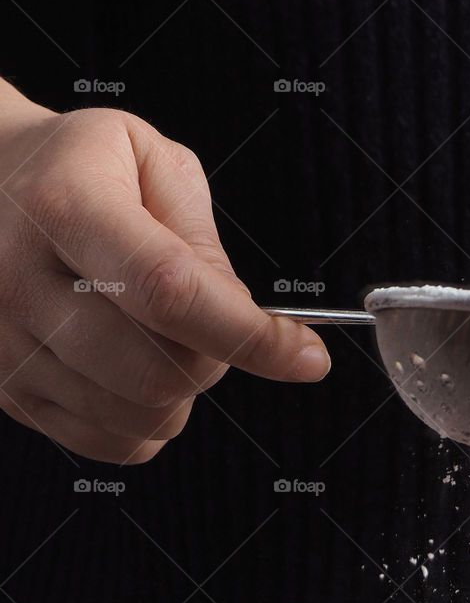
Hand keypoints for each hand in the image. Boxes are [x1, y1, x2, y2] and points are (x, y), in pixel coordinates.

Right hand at [0, 88, 329, 462]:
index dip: (250, 337)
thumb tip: (242, 321)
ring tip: (165, 339)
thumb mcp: (147, 159)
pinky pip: (111, 443)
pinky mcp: (7, 392)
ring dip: (184, 392)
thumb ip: (201, 239)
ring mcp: (7, 346)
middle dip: (214, 359)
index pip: (170, 293)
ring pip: (140, 416)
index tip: (307, 356)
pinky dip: (149, 422)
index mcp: (64, 206)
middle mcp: (20, 281)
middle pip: (157, 371)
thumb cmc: (75, 169)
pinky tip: (136, 373)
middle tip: (210, 323)